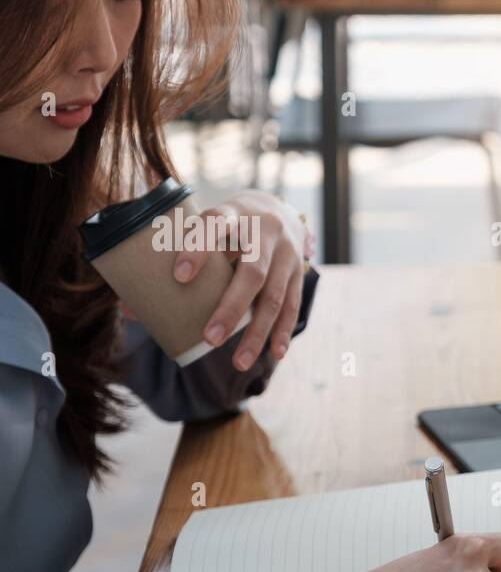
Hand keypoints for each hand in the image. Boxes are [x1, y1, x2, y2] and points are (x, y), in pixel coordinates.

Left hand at [171, 190, 314, 370]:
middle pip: (253, 271)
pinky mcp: (298, 273)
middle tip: (210, 339)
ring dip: (257, 332)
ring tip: (239, 362)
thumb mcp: (203, 228)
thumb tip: (130, 308)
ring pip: (274, 296)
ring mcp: (287, 254)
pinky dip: (283, 331)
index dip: (198, 250)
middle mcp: (264, 231)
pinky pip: (292, 305)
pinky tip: (275, 354)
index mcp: (232, 212)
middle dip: (232, 308)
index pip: (215, 225)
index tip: (179, 277)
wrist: (277, 209)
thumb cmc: (225, 225)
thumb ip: (172, 259)